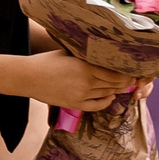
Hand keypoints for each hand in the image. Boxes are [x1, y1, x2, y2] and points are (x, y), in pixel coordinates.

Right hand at [18, 49, 134, 111]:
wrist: (27, 77)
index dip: (126, 74)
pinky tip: (109, 97)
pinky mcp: (75, 104)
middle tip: (131, 79)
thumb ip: (86, 56)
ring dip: (115, 90)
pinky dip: (106, 101)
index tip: (131, 71)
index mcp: (86, 66)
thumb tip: (102, 55)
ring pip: (107, 93)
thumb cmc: (46, 62)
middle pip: (114, 84)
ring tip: (120, 86)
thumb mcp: (68, 53)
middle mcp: (87, 81)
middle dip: (124, 82)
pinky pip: (97, 105)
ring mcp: (81, 94)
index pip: (115, 73)